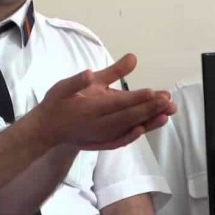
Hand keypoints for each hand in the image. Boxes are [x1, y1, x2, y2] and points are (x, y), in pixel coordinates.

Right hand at [34, 54, 174, 149]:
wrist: (46, 130)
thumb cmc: (56, 104)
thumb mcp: (65, 86)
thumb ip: (80, 79)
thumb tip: (90, 72)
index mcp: (90, 108)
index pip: (118, 103)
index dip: (137, 98)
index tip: (155, 92)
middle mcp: (98, 124)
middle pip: (128, 117)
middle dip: (150, 108)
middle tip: (168, 100)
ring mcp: (102, 135)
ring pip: (128, 129)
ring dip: (148, 122)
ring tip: (167, 114)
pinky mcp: (102, 142)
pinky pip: (121, 140)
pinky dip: (134, 135)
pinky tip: (145, 129)